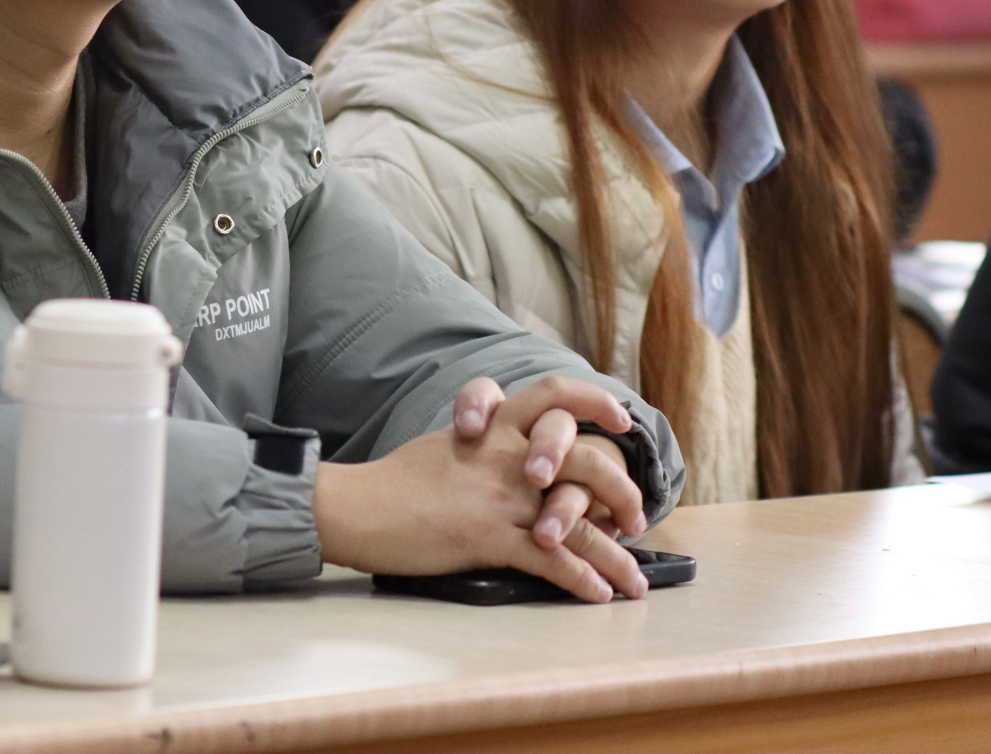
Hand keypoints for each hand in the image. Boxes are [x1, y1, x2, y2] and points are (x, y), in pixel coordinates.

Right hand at [312, 375, 647, 602]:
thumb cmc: (391, 482)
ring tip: (634, 581)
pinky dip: (582, 580)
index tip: (620, 418)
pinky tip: (597, 595)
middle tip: (635, 518)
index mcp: (493, 426)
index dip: (594, 401)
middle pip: (586, 461)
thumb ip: (485, 448)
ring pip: (578, 523)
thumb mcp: (444, 447)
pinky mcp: (488, 537)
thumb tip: (510, 463)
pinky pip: (552, 560)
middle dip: (623, 492)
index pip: (554, 394)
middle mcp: (505, 454)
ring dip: (615, 556)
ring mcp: (499, 496)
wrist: (355, 506)